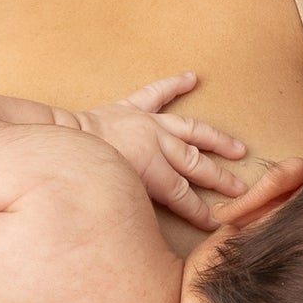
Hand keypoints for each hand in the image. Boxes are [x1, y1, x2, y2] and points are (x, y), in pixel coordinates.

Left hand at [74, 71, 247, 229]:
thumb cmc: (84, 172)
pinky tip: (192, 77)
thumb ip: (137, 205)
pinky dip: (174, 83)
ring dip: (215, 139)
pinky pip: (156, 93)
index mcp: (151, 166)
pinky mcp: (131, 107)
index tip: (216, 224)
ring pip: (190, 129)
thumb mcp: (114, 194)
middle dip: (219, 178)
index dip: (199, 211)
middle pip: (194, 163)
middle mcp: (156, 142)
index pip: (182, 194)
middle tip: (240, 189)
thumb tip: (150, 225)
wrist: (62, 139)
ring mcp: (146, 122)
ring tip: (238, 148)